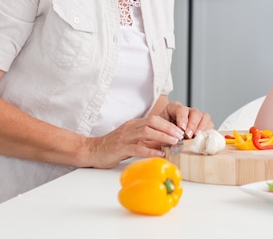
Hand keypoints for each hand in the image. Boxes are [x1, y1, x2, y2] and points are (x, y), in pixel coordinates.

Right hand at [85, 102, 212, 167]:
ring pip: (146, 132)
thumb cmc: (113, 146)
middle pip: (152, 122)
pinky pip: (137, 147)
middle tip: (180, 135)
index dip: (168, 124)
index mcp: (134, 124)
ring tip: (174, 142)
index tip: (180, 130)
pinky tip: (159, 153)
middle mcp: (130, 127)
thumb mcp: (130, 139)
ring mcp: (125, 137)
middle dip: (168, 127)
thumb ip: (144, 139)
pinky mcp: (120, 147)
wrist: (92, 150)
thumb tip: (163, 143)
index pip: (154, 119)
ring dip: (162, 136)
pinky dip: (150, 149)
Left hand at [158, 101, 212, 138]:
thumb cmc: (162, 133)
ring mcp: (197, 118)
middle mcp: (187, 112)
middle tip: (188, 135)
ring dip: (201, 127)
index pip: (180, 108)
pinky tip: (202, 139)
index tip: (181, 128)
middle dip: (192, 124)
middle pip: (195, 112)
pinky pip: (210, 125)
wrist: (164, 137)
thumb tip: (167, 141)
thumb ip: (162, 134)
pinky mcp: (204, 125)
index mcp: (174, 109)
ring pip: (204, 117)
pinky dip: (207, 131)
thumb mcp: (159, 131)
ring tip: (196, 137)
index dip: (182, 117)